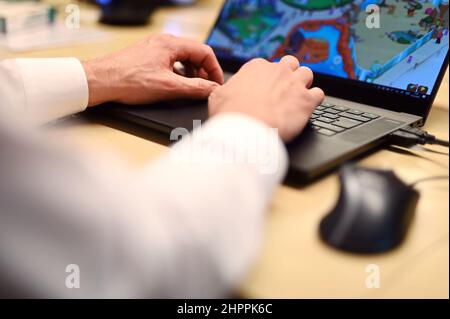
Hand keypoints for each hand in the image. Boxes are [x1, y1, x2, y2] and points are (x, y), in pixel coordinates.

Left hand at [82, 34, 223, 105]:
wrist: (99, 82)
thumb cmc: (128, 81)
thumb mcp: (168, 87)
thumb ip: (195, 88)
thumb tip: (212, 89)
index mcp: (170, 44)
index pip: (204, 52)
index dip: (215, 70)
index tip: (216, 84)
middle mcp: (162, 42)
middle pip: (194, 53)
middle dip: (203, 71)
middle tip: (206, 88)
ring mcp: (153, 49)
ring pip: (182, 58)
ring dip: (191, 73)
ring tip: (192, 88)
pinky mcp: (145, 58)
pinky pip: (170, 62)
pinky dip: (178, 73)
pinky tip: (175, 86)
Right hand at [208, 56, 323, 141]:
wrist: (245, 131)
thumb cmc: (230, 115)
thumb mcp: (217, 97)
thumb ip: (224, 90)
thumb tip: (223, 92)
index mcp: (256, 67)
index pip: (267, 66)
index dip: (267, 79)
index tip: (265, 90)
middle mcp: (278, 71)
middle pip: (291, 63)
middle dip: (289, 74)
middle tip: (284, 89)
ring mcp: (294, 84)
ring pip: (307, 74)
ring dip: (304, 84)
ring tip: (298, 97)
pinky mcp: (306, 101)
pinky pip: (319, 94)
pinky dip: (315, 100)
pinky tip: (307, 108)